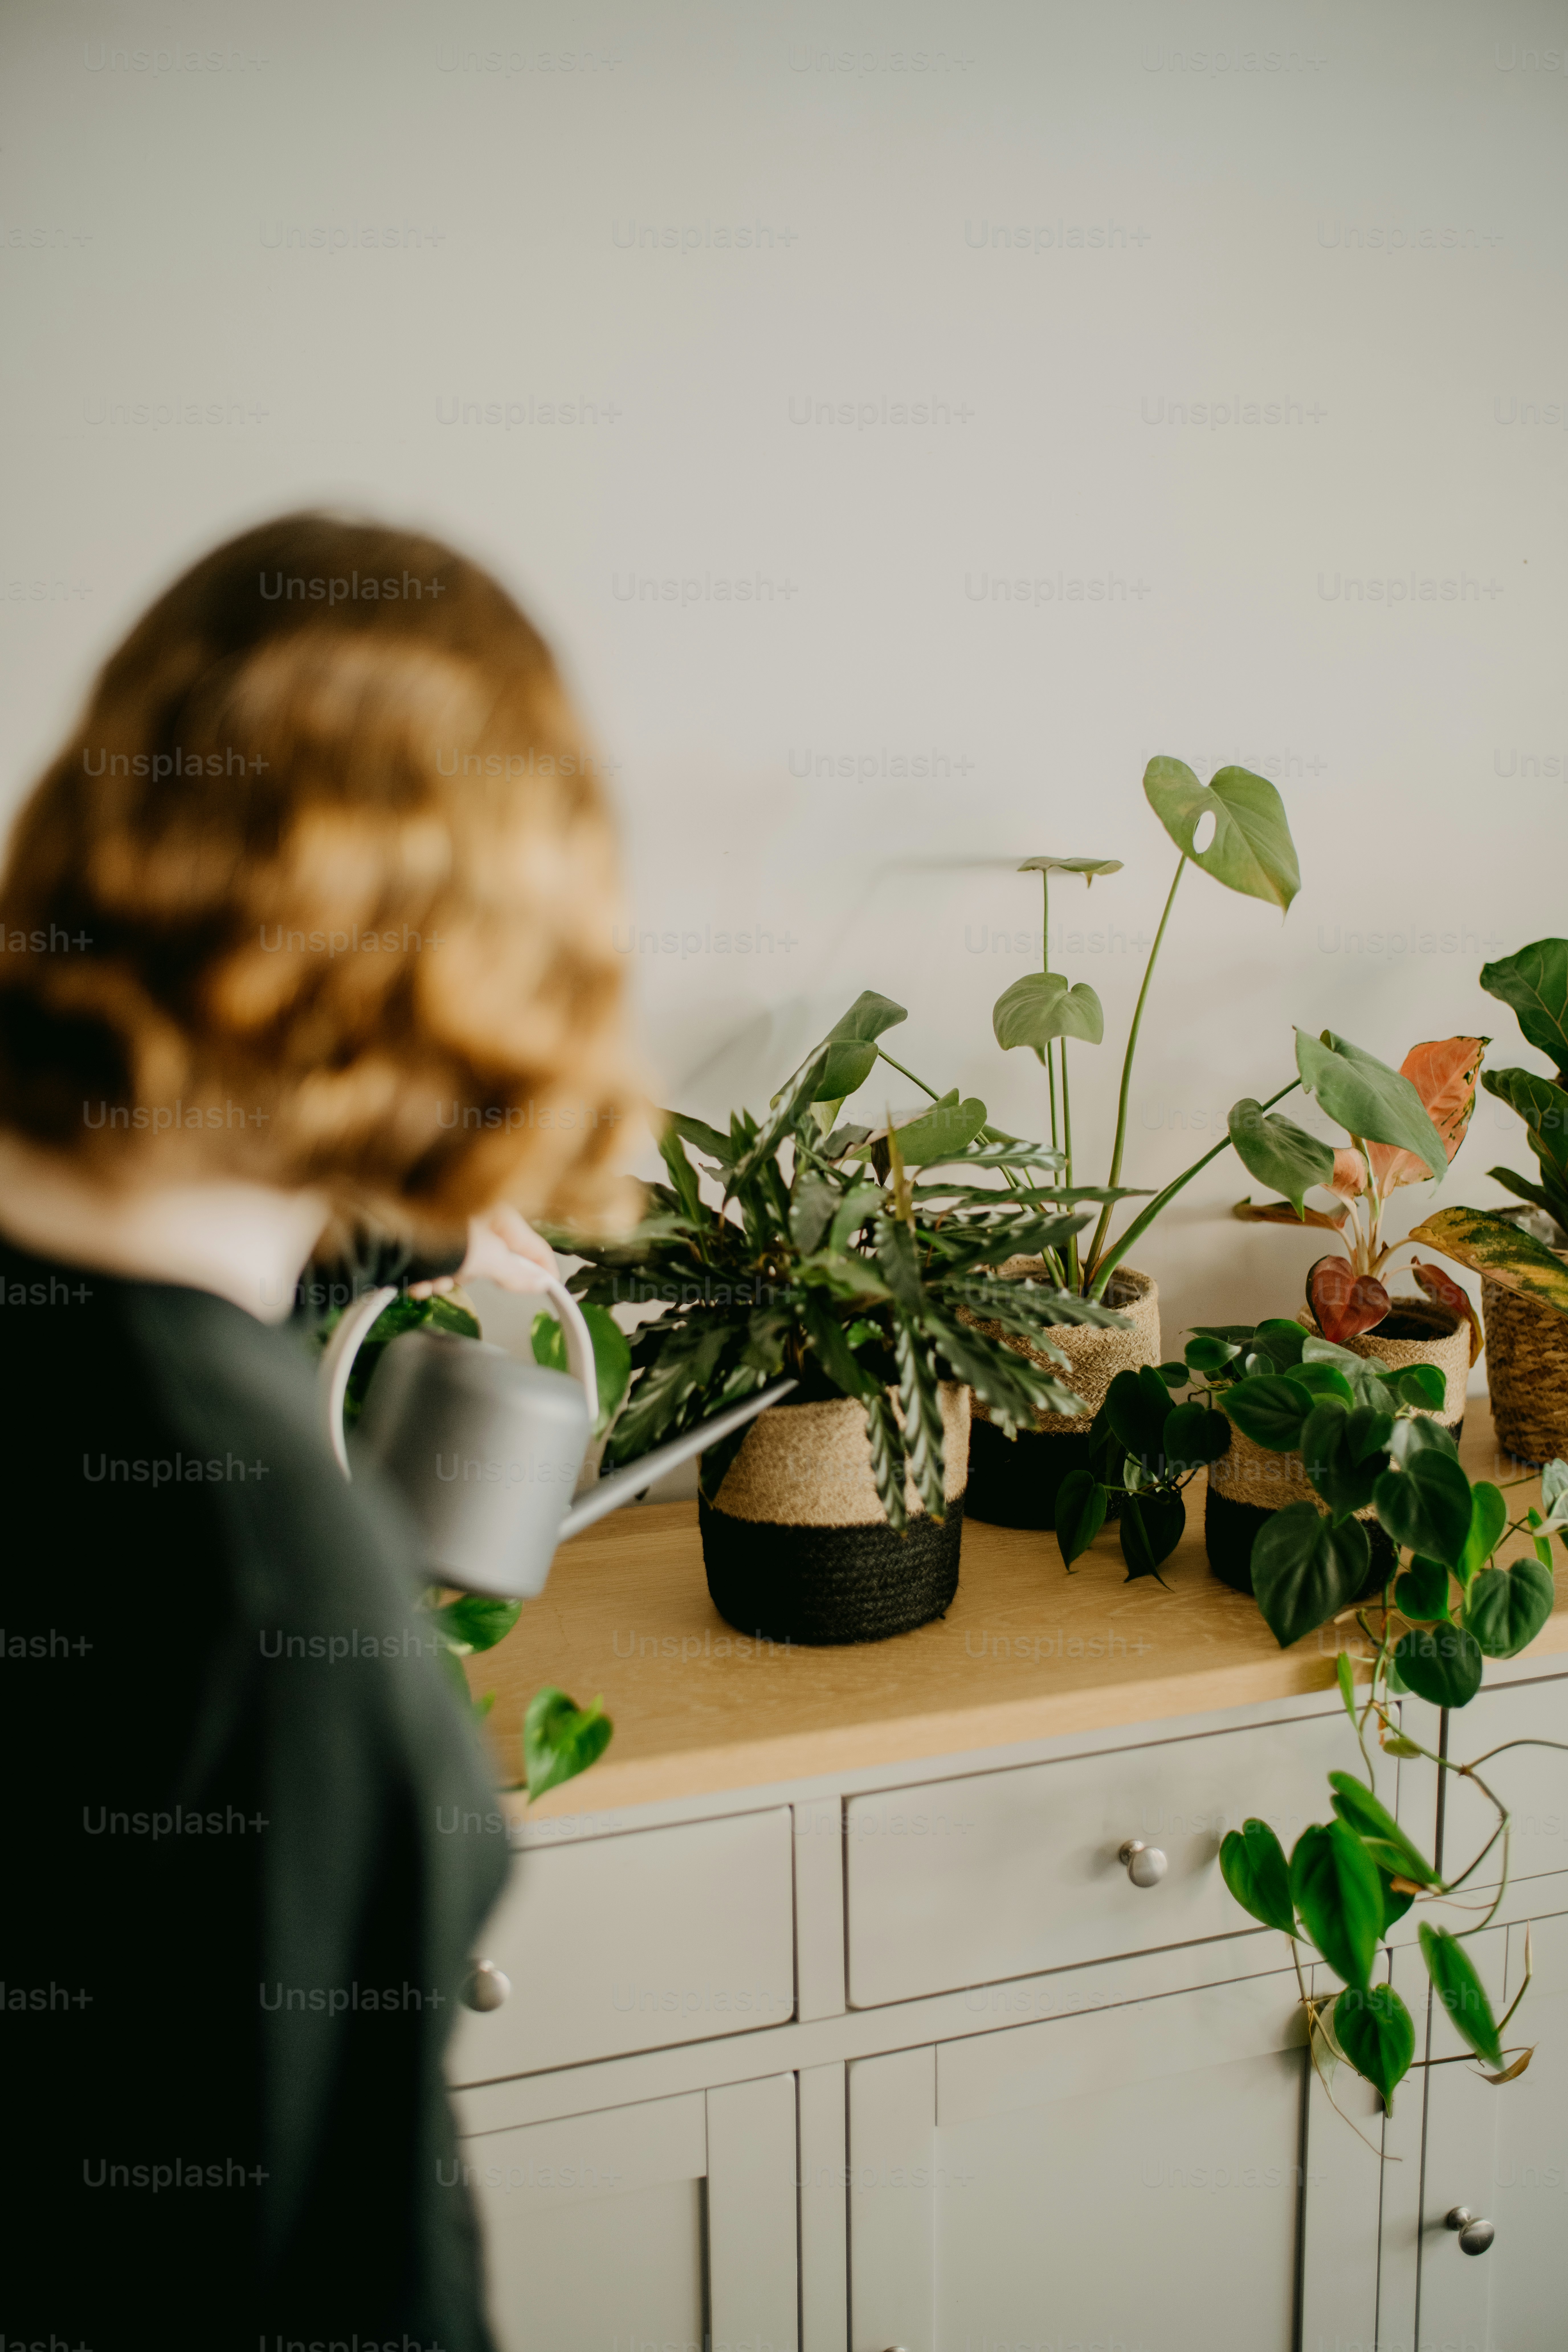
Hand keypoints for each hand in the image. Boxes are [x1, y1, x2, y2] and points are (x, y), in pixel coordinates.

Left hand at [408, 1205, 557, 1298]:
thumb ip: (515, 1273)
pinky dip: (428, 1277)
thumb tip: (541, 1282)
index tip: (553, 1289)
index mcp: (496, 1211)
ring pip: (463, 1268)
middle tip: (461, 1275)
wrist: (386, 1237)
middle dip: (473, 1276)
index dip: (544, 1269)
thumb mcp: (484, 1257)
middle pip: (494, 1260)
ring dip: (446, 1279)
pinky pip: (440, 1267)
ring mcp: (451, 1227)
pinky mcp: (429, 1239)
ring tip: (431, 1276)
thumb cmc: (433, 1235)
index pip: (533, 1245)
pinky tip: (417, 1274)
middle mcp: (475, 1215)